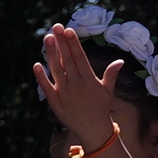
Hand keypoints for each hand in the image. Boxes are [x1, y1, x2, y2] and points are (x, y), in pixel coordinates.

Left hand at [34, 24, 127, 150]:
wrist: (93, 130)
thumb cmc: (101, 108)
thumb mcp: (108, 90)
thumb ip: (111, 74)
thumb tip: (120, 61)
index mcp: (89, 79)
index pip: (79, 57)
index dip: (73, 43)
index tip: (68, 30)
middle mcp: (76, 84)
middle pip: (67, 59)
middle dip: (61, 42)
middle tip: (55, 27)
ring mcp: (64, 93)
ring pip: (56, 69)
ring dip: (51, 54)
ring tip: (48, 38)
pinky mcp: (55, 102)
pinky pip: (46, 87)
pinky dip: (41, 76)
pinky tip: (37, 64)